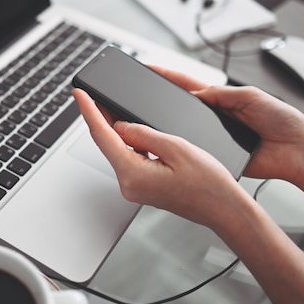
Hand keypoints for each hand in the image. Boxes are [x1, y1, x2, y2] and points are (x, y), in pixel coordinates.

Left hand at [72, 88, 246, 228]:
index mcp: (133, 173)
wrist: (224, 209)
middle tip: (94, 94)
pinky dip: (129, 142)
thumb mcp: (176, 147)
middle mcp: (129, 183)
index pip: (102, 135)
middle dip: (100, 117)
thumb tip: (120, 126)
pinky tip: (133, 129)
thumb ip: (143, 133)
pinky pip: (130, 158)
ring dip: (115, 129)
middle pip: (107, 143)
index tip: (79, 93)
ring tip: (113, 106)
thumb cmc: (209, 184)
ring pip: (119, 150)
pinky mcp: (143, 186)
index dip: (88, 110)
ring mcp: (135, 187)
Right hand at [148, 66, 303, 183]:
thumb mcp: (251, 96)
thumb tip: (195, 93)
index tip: (149, 69)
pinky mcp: (217, 155)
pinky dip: (187, 148)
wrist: (296, 150)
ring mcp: (214, 136)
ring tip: (154, 117)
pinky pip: (196, 150)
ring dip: (172, 125)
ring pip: (185, 130)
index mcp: (222, 98)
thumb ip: (221, 93)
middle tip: (142, 92)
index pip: (188, 85)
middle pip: (180, 106)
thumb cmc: (282, 120)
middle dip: (161, 99)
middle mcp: (214, 116)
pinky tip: (178, 144)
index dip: (169, 76)